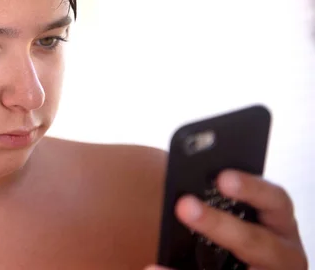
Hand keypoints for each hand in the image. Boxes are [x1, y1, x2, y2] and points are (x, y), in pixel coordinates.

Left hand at [145, 170, 307, 269]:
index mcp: (278, 223)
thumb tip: (181, 194)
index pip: (274, 200)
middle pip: (254, 240)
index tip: (222, 177)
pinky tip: (154, 268)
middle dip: (218, 225)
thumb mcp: (240, 219)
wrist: (243, 266)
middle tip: (184, 206)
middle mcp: (282, 253)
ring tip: (155, 263)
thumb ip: (220, 206)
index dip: (251, 187)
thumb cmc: (238, 238)